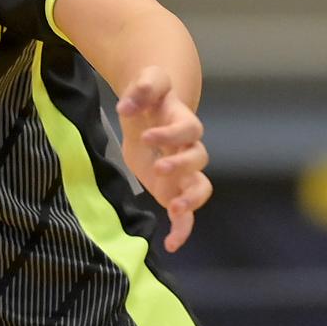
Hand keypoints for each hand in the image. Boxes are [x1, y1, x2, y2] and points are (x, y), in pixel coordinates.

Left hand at [115, 66, 211, 252]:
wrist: (149, 111)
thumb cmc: (148, 97)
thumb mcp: (146, 81)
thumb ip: (142, 87)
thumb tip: (126, 104)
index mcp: (183, 121)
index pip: (189, 128)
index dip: (172, 134)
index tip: (147, 136)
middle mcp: (189, 148)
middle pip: (199, 157)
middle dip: (181, 165)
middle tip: (158, 167)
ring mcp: (184, 171)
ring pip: (200, 187)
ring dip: (191, 199)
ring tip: (173, 208)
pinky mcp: (173, 189)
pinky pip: (186, 212)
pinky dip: (182, 228)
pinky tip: (171, 244)